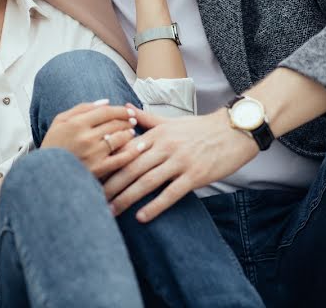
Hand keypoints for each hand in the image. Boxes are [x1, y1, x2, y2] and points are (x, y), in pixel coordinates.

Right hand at [40, 101, 148, 179]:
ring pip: (119, 138)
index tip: (128, 112)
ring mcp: (94, 154)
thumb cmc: (53, 145)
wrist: (46, 174)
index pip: (106, 112)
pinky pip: (121, 158)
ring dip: (129, 133)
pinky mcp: (99, 170)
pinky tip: (140, 147)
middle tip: (132, 120)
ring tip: (131, 132)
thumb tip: (106, 102)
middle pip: (114, 124)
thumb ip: (82, 108)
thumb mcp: (60, 121)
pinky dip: (133, 152)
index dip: (120, 110)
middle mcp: (86, 137)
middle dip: (126, 121)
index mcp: (77, 123)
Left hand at [103, 109, 257, 221]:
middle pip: (131, 168)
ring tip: (111, 211)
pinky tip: (141, 217)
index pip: (126, 150)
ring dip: (126, 198)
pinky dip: (155, 206)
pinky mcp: (195, 176)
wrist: (234, 131)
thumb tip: (124, 108)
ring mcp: (180, 161)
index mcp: (157, 133)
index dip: (107, 164)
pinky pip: (170, 194)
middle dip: (111, 185)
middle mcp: (165, 146)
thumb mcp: (171, 120)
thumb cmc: (201, 128)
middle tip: (94, 199)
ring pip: (146, 182)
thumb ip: (146, 118)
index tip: (91, 176)